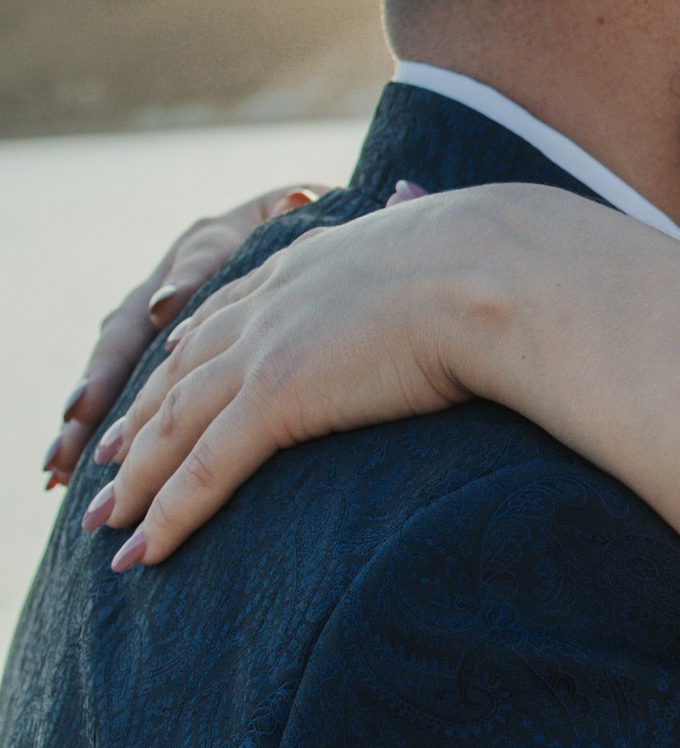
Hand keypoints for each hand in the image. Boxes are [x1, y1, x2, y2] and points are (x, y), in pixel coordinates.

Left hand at [81, 188, 531, 566]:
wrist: (504, 270)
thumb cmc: (507, 263)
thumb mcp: (444, 234)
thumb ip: (418, 224)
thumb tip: (422, 197)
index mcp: (316, 261)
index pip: (230, 310)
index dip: (190, 350)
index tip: (164, 375)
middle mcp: (276, 299)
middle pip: (184, 367)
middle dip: (139, 417)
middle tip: (105, 459)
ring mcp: (269, 348)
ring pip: (176, 423)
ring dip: (135, 477)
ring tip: (107, 520)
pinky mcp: (278, 397)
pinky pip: (204, 468)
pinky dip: (167, 513)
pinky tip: (143, 551)